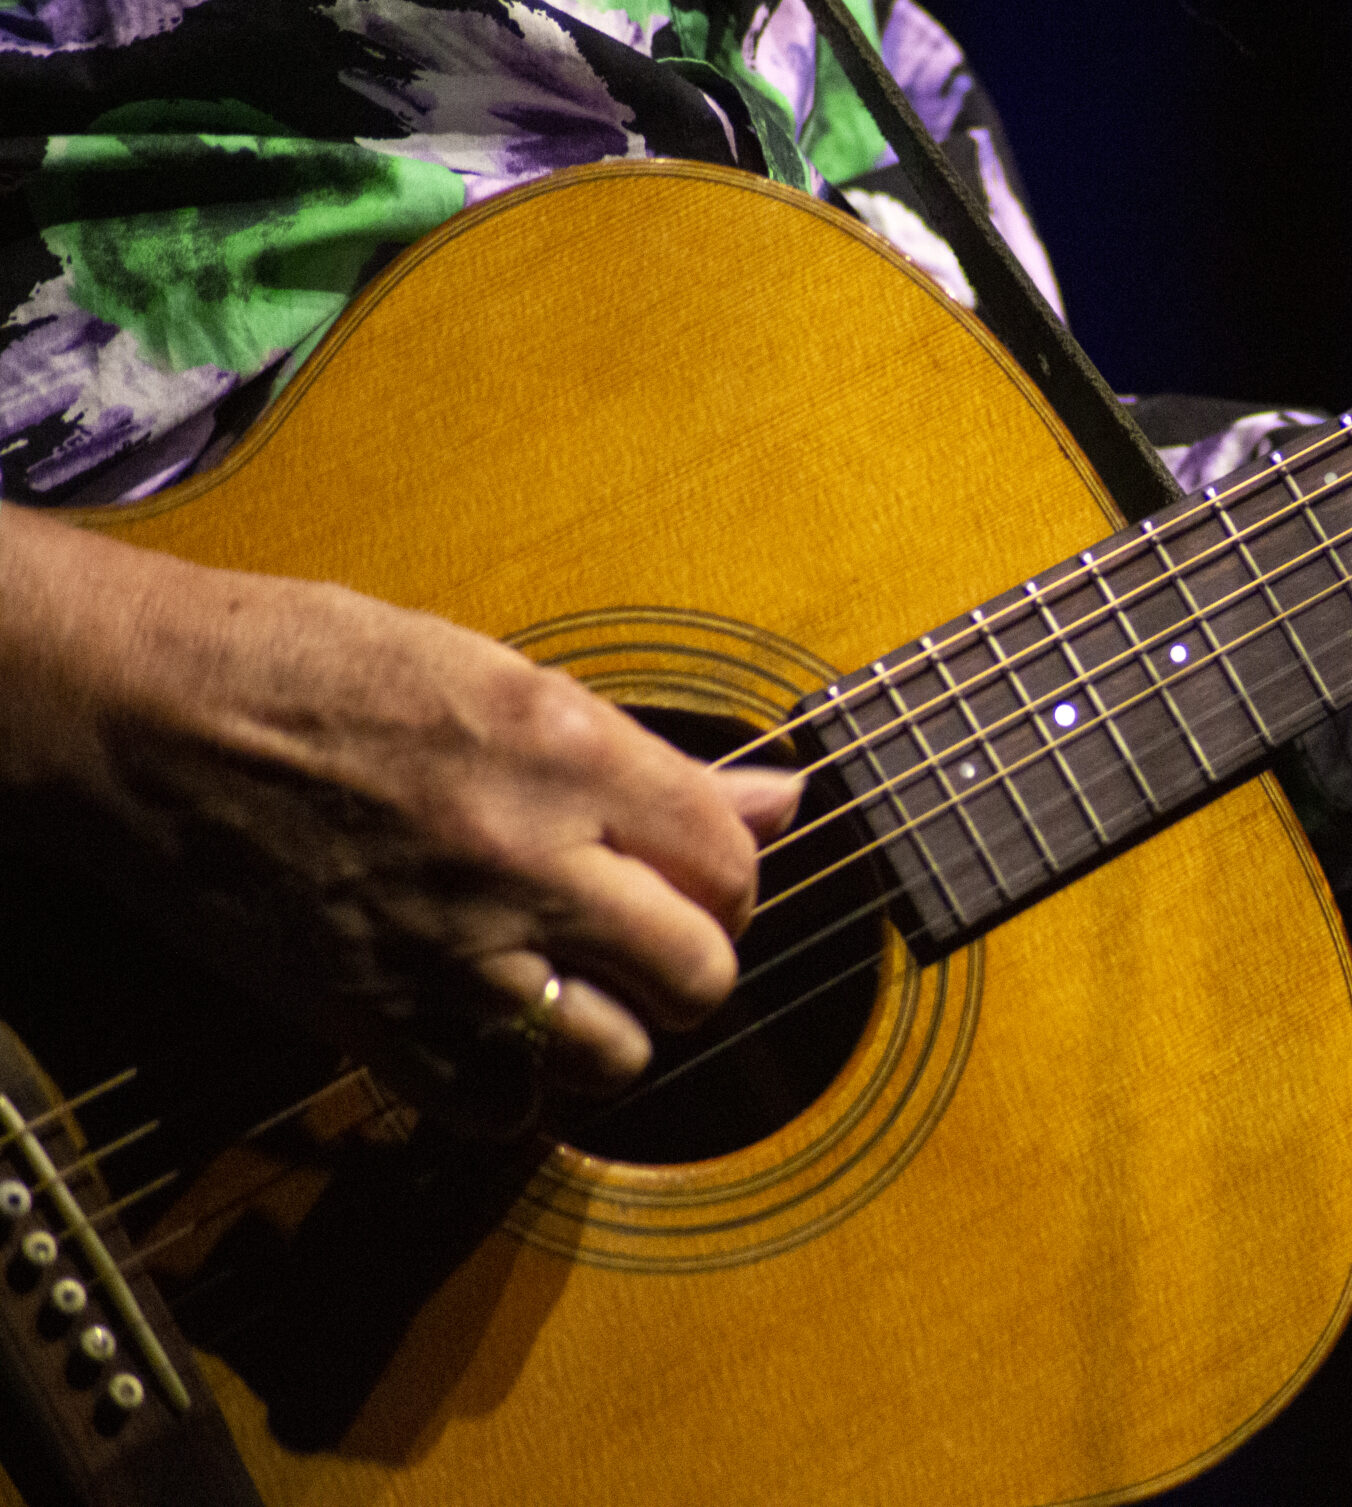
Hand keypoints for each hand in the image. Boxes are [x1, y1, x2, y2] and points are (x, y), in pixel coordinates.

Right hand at [0, 506, 798, 1118]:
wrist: (145, 715)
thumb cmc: (316, 665)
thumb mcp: (503, 673)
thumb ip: (651, 757)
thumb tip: (785, 797)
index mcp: (570, 758)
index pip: (733, 862)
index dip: (732, 875)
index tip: (696, 871)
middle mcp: (527, 862)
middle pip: (698, 973)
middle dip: (692, 962)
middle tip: (649, 938)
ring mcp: (451, 951)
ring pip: (615, 1056)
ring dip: (612, 1030)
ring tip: (576, 985)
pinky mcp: (374, 1018)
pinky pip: (498, 1108)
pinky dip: (513, 1087)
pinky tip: (495, 1032)